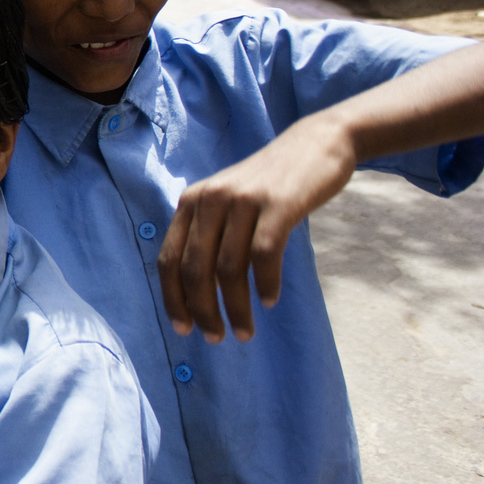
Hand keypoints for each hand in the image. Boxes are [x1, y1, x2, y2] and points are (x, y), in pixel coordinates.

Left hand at [157, 111, 355, 341]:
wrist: (315, 144)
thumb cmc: (270, 185)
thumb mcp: (227, 203)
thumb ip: (210, 235)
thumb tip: (197, 291)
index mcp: (191, 203)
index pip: (169, 259)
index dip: (173, 298)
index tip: (184, 329)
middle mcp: (209, 200)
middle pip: (195, 269)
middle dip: (202, 310)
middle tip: (216, 338)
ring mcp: (243, 200)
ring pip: (229, 268)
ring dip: (236, 307)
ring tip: (245, 331)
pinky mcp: (277, 204)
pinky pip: (264, 255)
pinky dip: (265, 284)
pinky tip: (269, 302)